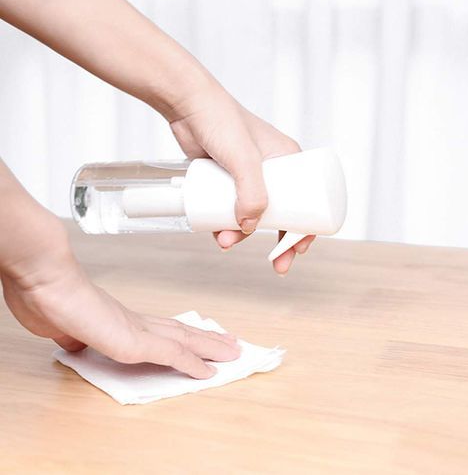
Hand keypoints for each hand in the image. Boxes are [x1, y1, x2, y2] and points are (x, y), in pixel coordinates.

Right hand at [1, 218, 239, 378]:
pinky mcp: (134, 342)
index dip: (182, 335)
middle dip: (208, 339)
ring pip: (185, 340)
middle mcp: (136, 322)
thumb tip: (77, 341)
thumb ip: (75, 336)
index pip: (161, 329)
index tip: (198, 339)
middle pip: (181, 331)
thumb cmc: (49, 298)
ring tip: (233, 352)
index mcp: (121, 320)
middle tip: (230, 343)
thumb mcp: (63, 326)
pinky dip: (193, 364)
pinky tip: (209, 372)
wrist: (47, 281)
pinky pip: (173, 355)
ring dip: (211, 347)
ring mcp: (138, 331)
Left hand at [168, 87, 315, 274]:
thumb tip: (249, 227)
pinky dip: (225, 224)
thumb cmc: (222, 121)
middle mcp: (272, 169)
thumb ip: (252, 194)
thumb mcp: (245, 159)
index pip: (307, 199)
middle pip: (281, 212)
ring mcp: (247, 175)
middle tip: (277, 265)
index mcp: (289, 160)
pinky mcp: (226, 179)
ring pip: (252, 213)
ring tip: (224, 241)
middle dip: (277, 240)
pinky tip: (216, 233)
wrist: (187, 105)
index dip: (306, 228)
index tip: (299, 250)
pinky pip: (231, 208)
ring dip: (241, 234)